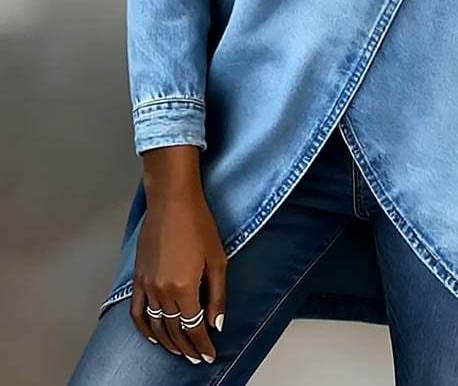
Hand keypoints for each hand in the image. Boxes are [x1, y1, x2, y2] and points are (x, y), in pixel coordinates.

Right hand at [129, 145, 227, 363]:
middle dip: (187, 347)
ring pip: (156, 325)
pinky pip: (137, 312)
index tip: (210, 356)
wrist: (172, 201)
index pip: (193, 327)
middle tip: (197, 357)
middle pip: (174, 330)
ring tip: (180, 351)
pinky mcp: (138, 278)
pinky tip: (153, 337)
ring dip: (168, 342)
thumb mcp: (217, 259)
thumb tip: (216, 324)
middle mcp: (162, 291)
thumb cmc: (199, 225)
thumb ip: (217, 295)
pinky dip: (144, 329)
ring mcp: (147, 285)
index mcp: (184, 288)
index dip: (202, 344)